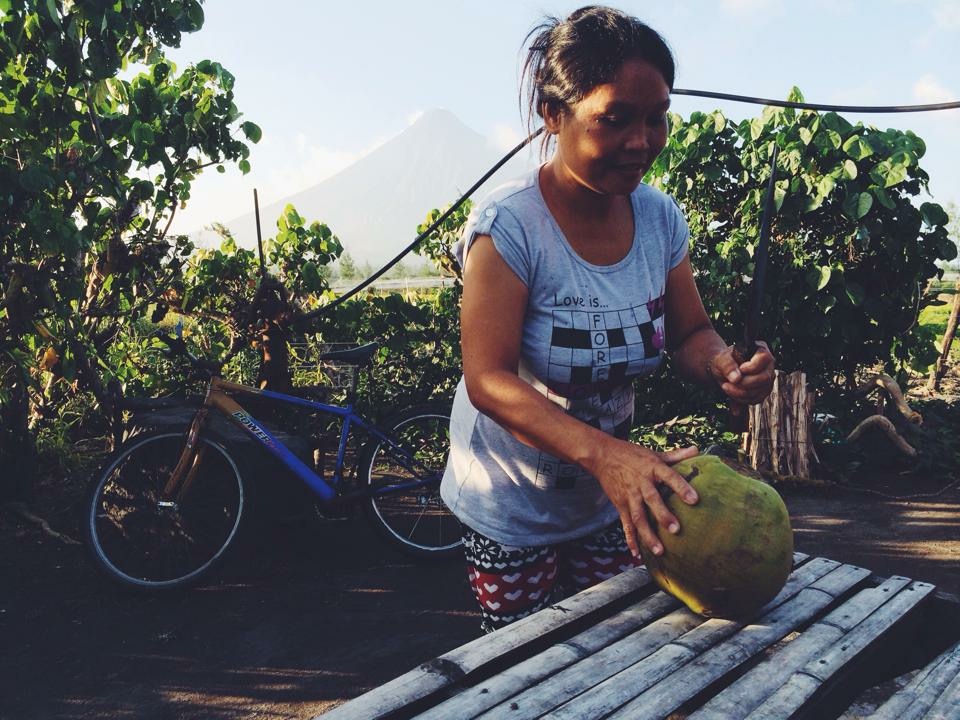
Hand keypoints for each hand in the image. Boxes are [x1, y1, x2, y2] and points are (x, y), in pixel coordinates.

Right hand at [589, 439, 699, 557]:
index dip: (681, 488)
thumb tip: (697, 450)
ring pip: (638, 517)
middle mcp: (640, 483)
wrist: (602, 456)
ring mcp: (629, 496)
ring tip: (659, 550)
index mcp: (652, 468)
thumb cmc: (631, 454)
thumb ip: (676, 456)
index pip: (669, 477)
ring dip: (648, 534)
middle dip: (663, 515)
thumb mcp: (654, 453)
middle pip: (652, 500)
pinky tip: (637, 554)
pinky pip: (626, 525)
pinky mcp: (620, 505)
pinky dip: (630, 540)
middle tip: (675, 529)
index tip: (694, 500)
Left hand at [710, 341, 775, 405]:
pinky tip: (732, 392)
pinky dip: (742, 399)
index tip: (740, 369)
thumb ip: (727, 365)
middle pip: (764, 378)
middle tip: (727, 383)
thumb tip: (736, 378)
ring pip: (760, 391)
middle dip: (744, 384)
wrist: (723, 371)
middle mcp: (768, 365)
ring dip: (740, 393)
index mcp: (760, 350)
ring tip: (726, 386)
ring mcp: (767, 379)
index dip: (753, 367)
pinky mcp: (763, 391)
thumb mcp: (721, 360)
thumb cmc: (724, 361)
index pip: (765, 358)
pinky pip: (756, 399)